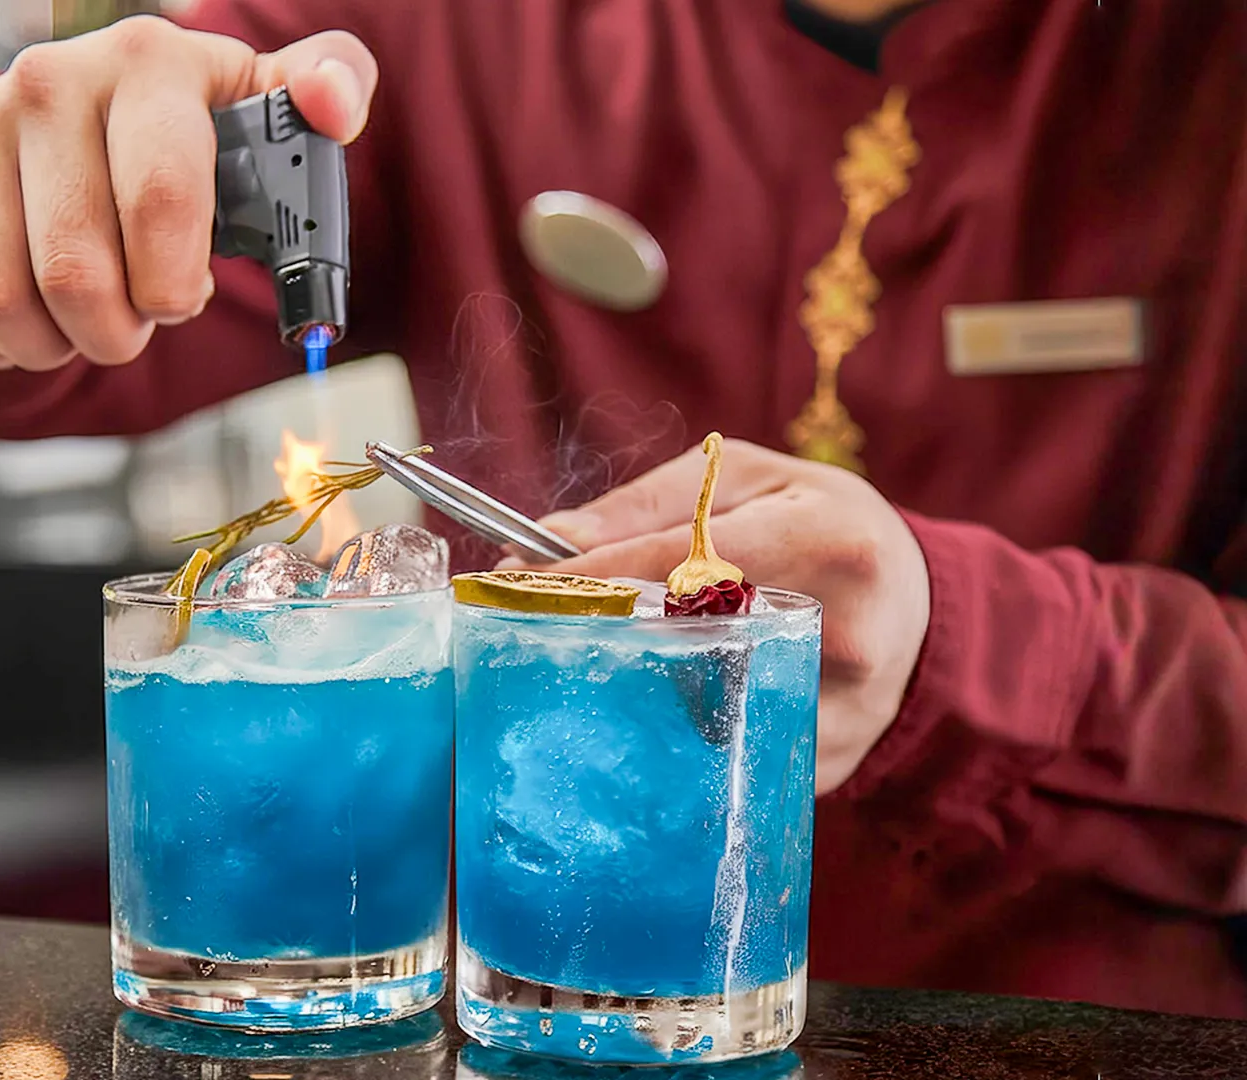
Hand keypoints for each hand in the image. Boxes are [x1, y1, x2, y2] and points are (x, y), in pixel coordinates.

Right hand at [0, 17, 378, 371]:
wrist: (81, 109)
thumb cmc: (188, 131)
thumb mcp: (266, 105)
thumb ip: (331, 90)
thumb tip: (335, 106)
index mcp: (147, 62)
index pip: (158, 202)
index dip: (172, 287)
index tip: (181, 299)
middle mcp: (48, 80)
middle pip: (74, 271)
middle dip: (114, 334)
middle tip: (132, 326)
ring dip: (47, 346)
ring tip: (78, 324)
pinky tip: (15, 330)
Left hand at [501, 440, 931, 793]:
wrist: (925, 609)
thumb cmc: (823, 527)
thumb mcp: (751, 479)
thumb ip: (651, 502)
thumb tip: (553, 539)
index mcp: (828, 541)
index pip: (682, 561)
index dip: (588, 575)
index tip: (514, 580)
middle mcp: (842, 631)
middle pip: (687, 643)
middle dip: (597, 636)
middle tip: (529, 630)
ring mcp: (838, 709)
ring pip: (698, 714)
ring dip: (626, 694)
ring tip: (579, 668)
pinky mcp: (825, 765)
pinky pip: (724, 758)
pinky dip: (668, 737)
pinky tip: (637, 715)